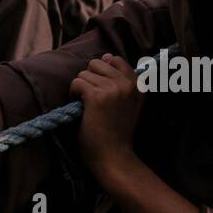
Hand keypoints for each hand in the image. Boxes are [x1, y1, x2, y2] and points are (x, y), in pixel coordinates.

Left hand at [69, 55, 143, 180]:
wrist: (113, 157)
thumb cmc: (116, 133)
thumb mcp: (129, 104)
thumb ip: (121, 81)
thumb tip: (106, 55)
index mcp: (139, 85)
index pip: (117, 60)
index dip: (103, 73)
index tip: (102, 91)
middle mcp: (129, 84)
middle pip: (98, 63)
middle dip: (90, 78)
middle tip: (92, 100)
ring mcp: (114, 89)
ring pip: (85, 72)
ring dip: (81, 88)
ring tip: (87, 106)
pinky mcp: (97, 96)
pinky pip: (77, 82)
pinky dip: (73, 94)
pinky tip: (80, 108)